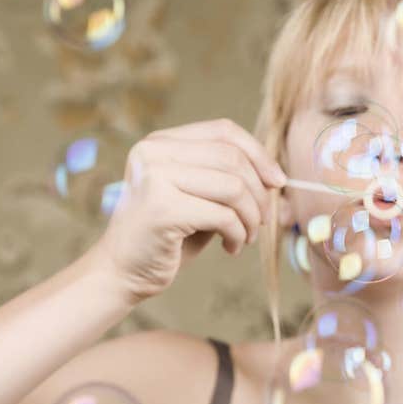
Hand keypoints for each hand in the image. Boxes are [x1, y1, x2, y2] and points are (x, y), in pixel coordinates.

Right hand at [90, 118, 286, 305]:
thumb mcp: (200, 199)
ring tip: (246, 237)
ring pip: (233, 187)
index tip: (278, 182)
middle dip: (259, 193)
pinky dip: (237, 234)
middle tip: (262, 220)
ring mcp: (154, 178)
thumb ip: (230, 181)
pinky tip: (230, 247)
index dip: (259, 154)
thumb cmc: (167, 238)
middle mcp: (153, 153)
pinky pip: (223, 215)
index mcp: (160, 143)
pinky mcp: (162, 209)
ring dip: (251, 217)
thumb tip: (279, 180)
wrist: (123, 272)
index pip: (223, 131)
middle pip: (232, 158)